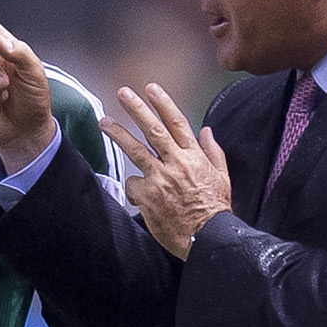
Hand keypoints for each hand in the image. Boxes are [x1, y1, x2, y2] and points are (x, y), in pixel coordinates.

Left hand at [103, 82, 232, 259]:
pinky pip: (132, 185)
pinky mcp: (148, 196)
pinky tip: (139, 196)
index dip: (163, 103)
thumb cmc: (215, 210)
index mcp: (194, 157)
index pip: (177, 122)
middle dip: (136, 108)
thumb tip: (206, 131)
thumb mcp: (222, 176)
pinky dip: (133, 188)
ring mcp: (161, 178)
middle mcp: (176, 163)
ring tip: (104, 121)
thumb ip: (213, 151)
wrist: (208, 237)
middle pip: (153, 129)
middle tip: (123, 93)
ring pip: (135, 150)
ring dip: (118, 133)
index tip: (151, 88)